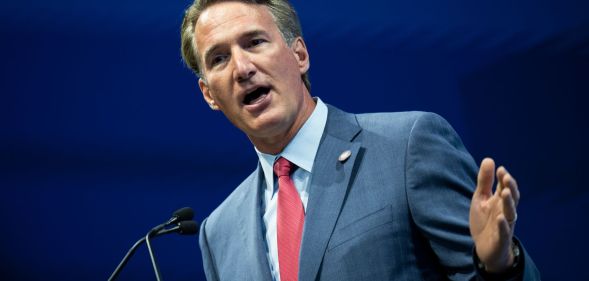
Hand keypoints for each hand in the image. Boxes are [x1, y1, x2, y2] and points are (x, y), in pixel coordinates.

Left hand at [469, 158, 519, 272]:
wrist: (485, 248)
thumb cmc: (485, 221)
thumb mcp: (481, 199)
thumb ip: (484, 181)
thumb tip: (489, 159)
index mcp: (501, 201)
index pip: (506, 187)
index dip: (504, 179)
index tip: (500, 169)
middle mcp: (505, 211)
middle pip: (511, 198)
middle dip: (510, 188)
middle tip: (506, 177)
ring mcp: (504, 225)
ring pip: (510, 213)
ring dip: (509, 203)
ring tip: (506, 192)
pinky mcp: (500, 238)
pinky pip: (504, 232)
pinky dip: (503, 225)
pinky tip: (501, 218)